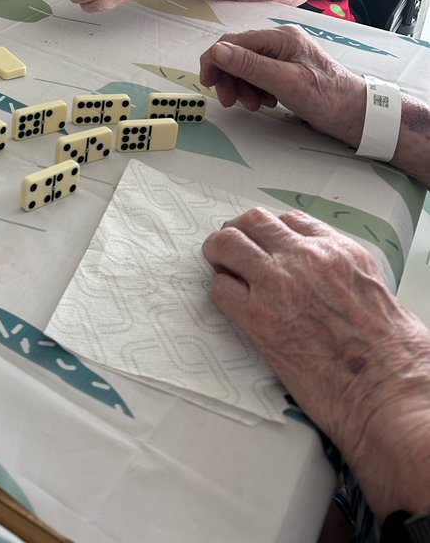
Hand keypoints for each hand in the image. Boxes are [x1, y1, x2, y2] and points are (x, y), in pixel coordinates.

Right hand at [199, 24, 365, 145]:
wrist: (357, 114)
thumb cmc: (328, 97)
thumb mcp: (286, 82)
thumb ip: (250, 65)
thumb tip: (217, 51)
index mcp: (279, 38)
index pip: (233, 42)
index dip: (215, 61)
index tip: (208, 84)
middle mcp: (280, 42)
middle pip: (237, 55)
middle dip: (229, 78)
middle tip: (231, 102)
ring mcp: (284, 55)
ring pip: (247, 67)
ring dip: (242, 86)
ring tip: (253, 105)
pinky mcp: (287, 70)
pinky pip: (260, 76)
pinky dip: (255, 90)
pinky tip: (266, 102)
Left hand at [203, 208, 429, 517]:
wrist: (391, 393)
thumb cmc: (393, 355)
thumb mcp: (373, 290)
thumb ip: (339, 271)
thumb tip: (315, 274)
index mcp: (338, 250)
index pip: (290, 220)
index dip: (272, 233)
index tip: (266, 246)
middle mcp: (306, 257)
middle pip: (253, 221)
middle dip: (239, 233)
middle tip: (234, 253)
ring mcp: (279, 283)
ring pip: (227, 243)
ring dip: (220, 255)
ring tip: (222, 270)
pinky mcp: (258, 317)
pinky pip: (221, 288)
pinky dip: (221, 292)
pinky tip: (232, 306)